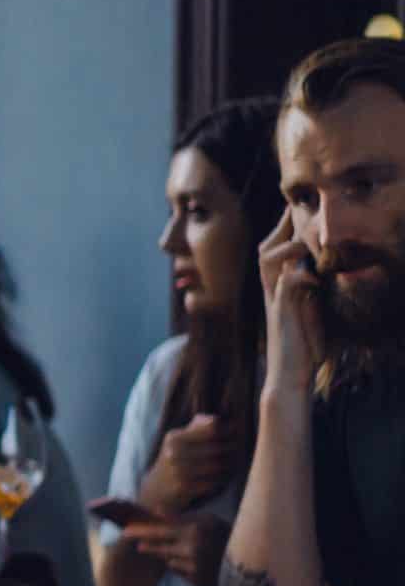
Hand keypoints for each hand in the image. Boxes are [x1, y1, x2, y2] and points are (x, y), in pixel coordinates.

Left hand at [121, 515, 231, 585]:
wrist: (249, 561)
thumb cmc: (225, 535)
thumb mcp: (206, 520)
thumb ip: (179, 517)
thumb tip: (153, 511)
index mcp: (195, 531)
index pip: (159, 531)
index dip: (140, 531)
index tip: (125, 531)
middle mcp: (192, 550)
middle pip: (158, 548)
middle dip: (148, 545)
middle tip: (141, 544)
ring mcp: (194, 568)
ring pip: (168, 560)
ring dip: (169, 556)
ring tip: (186, 551)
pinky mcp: (197, 581)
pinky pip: (178, 572)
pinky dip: (181, 567)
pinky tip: (194, 563)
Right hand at [138, 415, 230, 514]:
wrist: (156, 489)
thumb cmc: (175, 459)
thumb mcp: (179, 440)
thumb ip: (197, 427)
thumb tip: (217, 420)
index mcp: (175, 438)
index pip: (212, 428)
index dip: (228, 430)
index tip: (235, 432)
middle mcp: (174, 453)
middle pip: (217, 448)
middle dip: (232, 449)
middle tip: (239, 450)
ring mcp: (178, 471)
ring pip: (217, 465)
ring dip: (230, 465)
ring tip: (234, 463)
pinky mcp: (183, 487)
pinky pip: (213, 481)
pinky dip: (221, 480)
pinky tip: (223, 477)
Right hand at [258, 208, 326, 401]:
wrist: (289, 375)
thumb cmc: (302, 347)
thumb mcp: (308, 312)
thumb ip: (309, 291)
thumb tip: (318, 273)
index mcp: (277, 289)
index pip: (274, 251)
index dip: (283, 230)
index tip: (295, 211)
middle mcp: (271, 291)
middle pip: (266, 250)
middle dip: (281, 228)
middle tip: (294, 209)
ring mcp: (275, 301)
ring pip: (269, 261)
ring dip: (286, 248)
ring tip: (304, 244)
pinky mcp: (282, 313)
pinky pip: (286, 285)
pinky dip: (299, 276)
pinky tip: (312, 277)